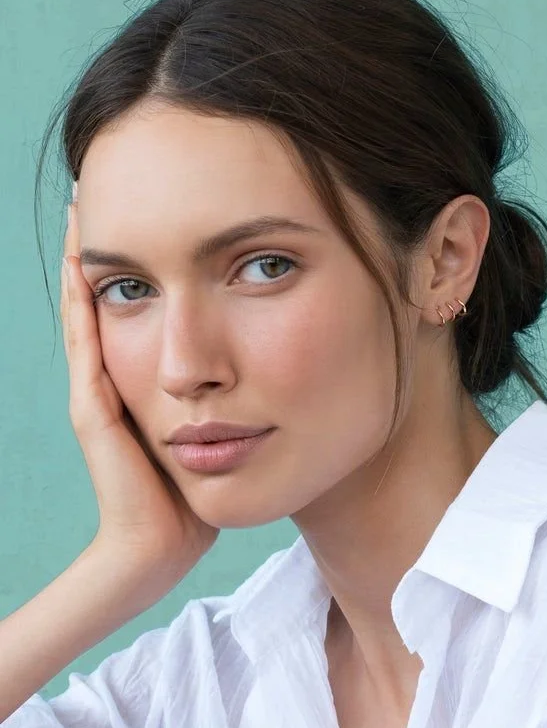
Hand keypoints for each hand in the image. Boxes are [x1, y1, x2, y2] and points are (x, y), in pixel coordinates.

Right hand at [60, 189, 219, 592]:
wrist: (163, 544)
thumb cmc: (200, 492)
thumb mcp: (225, 430)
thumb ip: (240, 394)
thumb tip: (282, 361)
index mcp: (150, 378)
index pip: (146, 302)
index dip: (148, 255)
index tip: (162, 206)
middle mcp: (121, 375)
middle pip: (114, 294)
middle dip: (117, 241)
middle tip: (112, 183)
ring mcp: (102, 388)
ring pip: (92, 307)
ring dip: (91, 255)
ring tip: (86, 202)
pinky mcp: (95, 406)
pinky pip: (86, 338)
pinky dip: (82, 297)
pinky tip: (84, 256)